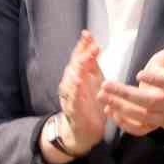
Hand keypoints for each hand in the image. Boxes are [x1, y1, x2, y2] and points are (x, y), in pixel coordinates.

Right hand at [55, 31, 106, 152]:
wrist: (83, 129)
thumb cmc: (89, 103)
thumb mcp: (94, 81)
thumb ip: (92, 64)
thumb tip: (93, 43)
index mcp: (76, 75)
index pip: (78, 56)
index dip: (82, 45)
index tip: (88, 34)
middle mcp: (70, 83)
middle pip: (74, 66)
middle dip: (83, 55)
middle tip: (93, 46)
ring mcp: (70, 96)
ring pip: (70, 81)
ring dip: (77, 70)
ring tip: (85, 61)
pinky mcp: (73, 110)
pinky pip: (73, 99)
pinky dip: (75, 91)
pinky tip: (78, 83)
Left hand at [100, 46, 163, 136]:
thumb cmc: (161, 75)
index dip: (155, 80)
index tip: (138, 74)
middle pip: (150, 101)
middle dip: (126, 94)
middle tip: (105, 84)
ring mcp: (159, 117)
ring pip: (141, 116)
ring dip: (119, 107)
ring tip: (102, 96)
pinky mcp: (149, 127)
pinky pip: (138, 129)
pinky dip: (123, 123)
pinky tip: (108, 110)